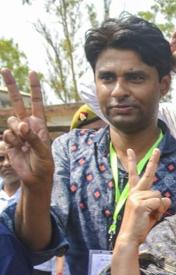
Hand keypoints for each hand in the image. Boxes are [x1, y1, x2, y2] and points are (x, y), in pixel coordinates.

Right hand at [1, 69, 52, 187]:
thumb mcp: (44, 151)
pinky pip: (7, 135)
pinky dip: (12, 141)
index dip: (34, 88)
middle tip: (4, 69)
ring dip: (17, 133)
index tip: (32, 72)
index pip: (37, 102)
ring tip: (24, 144)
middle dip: (11, 85)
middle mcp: (27, 124)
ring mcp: (17, 132)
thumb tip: (23, 125)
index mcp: (40, 123)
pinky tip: (17, 149)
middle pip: (18, 101)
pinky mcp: (9, 141)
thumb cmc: (44, 164)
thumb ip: (33, 137)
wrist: (34, 177)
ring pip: (11, 122)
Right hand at [116, 149, 170, 247]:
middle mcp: (134, 192)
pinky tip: (149, 217)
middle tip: (157, 149)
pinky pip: (159, 202)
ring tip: (150, 216)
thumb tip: (166, 198)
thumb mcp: (153, 212)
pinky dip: (158, 211)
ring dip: (159, 207)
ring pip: (159, 195)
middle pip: (148, 174)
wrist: (130, 237)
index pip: (134, 175)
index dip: (133, 162)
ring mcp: (136, 197)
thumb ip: (159, 203)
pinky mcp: (139, 204)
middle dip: (153, 161)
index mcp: (135, 193)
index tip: (130, 150)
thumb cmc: (141, 225)